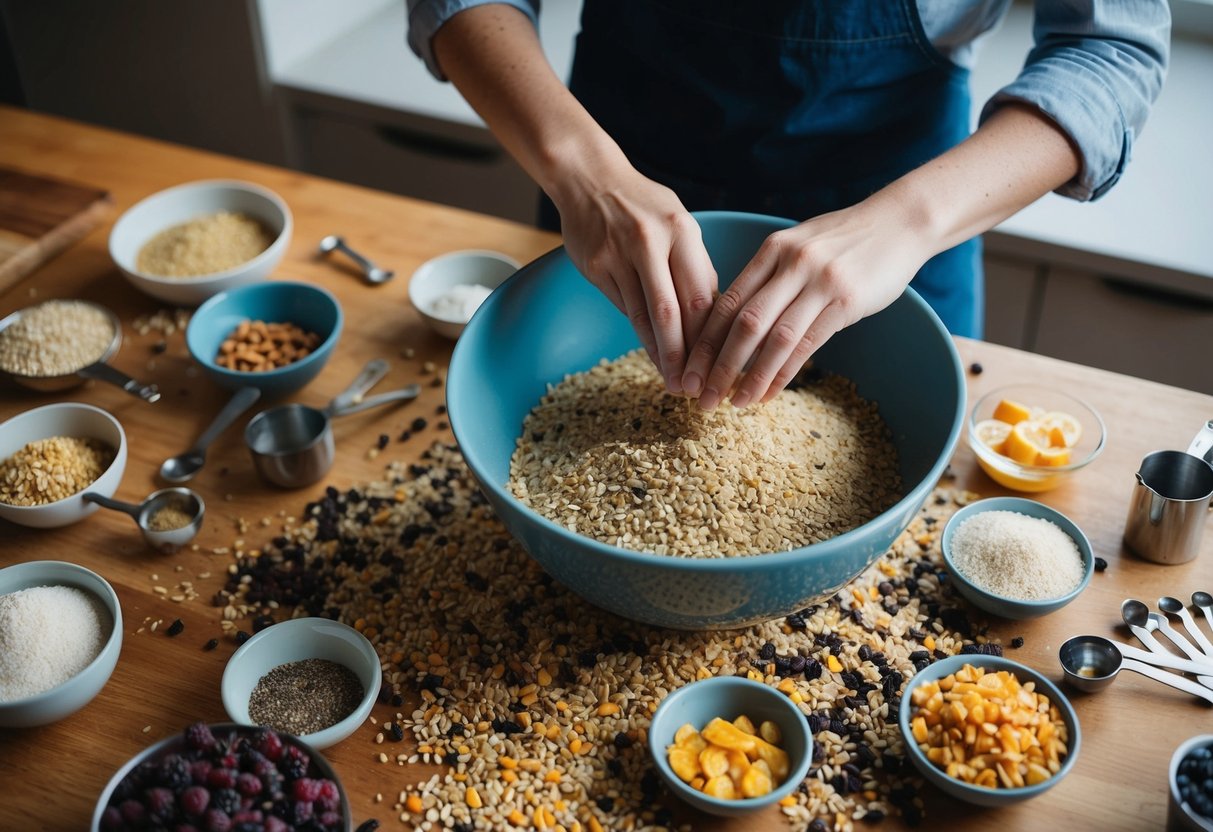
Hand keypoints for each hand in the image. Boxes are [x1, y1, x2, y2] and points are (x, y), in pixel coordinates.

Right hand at [551, 167, 717, 393]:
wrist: (590, 180)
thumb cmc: (645, 206)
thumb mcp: (680, 223)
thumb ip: (695, 266)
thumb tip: (716, 315)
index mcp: (681, 231)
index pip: (701, 293)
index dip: (711, 335)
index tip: (721, 363)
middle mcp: (649, 242)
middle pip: (671, 311)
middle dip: (684, 355)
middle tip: (694, 387)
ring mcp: (618, 255)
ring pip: (643, 316)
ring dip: (660, 354)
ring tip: (673, 381)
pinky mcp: (595, 266)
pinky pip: (622, 308)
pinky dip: (639, 334)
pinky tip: (651, 354)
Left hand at [680, 199, 932, 409]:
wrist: (899, 222)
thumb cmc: (845, 241)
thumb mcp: (798, 247)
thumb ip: (768, 278)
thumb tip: (734, 323)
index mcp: (771, 251)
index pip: (725, 302)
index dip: (702, 342)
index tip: (687, 372)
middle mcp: (790, 264)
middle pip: (742, 324)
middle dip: (717, 365)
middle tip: (700, 397)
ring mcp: (819, 282)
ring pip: (773, 339)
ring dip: (750, 376)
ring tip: (733, 403)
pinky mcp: (846, 301)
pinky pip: (806, 345)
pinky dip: (784, 373)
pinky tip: (769, 393)